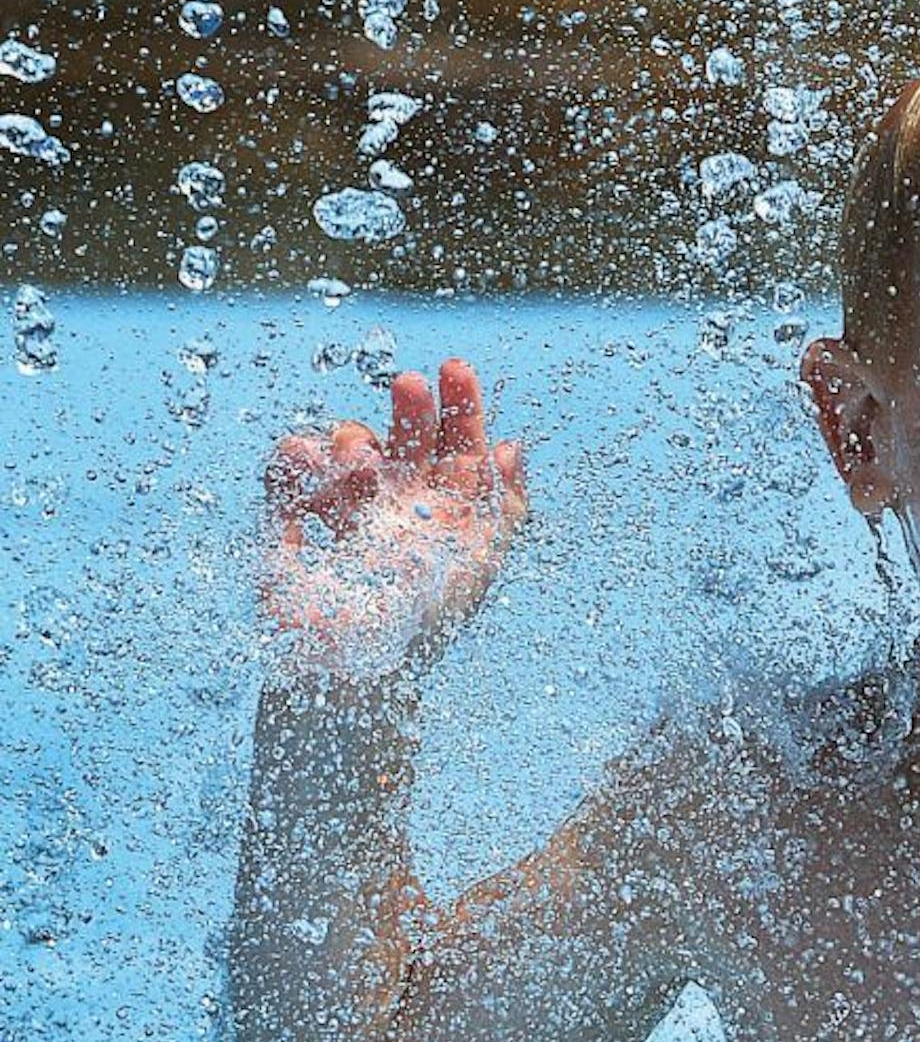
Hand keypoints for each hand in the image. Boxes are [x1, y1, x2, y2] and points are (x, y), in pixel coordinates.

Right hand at [261, 358, 528, 675]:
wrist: (353, 672)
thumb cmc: (422, 621)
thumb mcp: (476, 564)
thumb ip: (502, 507)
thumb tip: (514, 447)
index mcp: (443, 509)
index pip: (456, 445)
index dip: (459, 405)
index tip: (455, 368)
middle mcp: (396, 503)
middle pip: (406, 437)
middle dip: (409, 408)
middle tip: (409, 385)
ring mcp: (343, 512)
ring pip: (347, 449)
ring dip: (354, 443)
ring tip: (360, 463)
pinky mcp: (290, 525)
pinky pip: (284, 478)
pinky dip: (291, 463)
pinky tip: (302, 455)